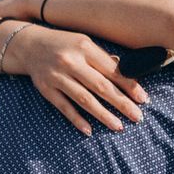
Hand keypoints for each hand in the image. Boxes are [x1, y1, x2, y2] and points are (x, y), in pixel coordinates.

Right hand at [4, 26, 148, 134]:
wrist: (29, 45)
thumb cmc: (64, 45)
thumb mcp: (84, 43)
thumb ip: (102, 59)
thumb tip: (127, 75)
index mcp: (84, 47)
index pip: (111, 70)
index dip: (129, 86)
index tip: (143, 99)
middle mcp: (70, 61)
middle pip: (101, 86)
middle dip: (121, 103)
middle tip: (138, 117)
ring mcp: (57, 76)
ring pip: (84, 99)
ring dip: (103, 115)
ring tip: (119, 126)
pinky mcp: (46, 89)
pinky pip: (64, 107)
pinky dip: (77, 119)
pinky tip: (89, 130)